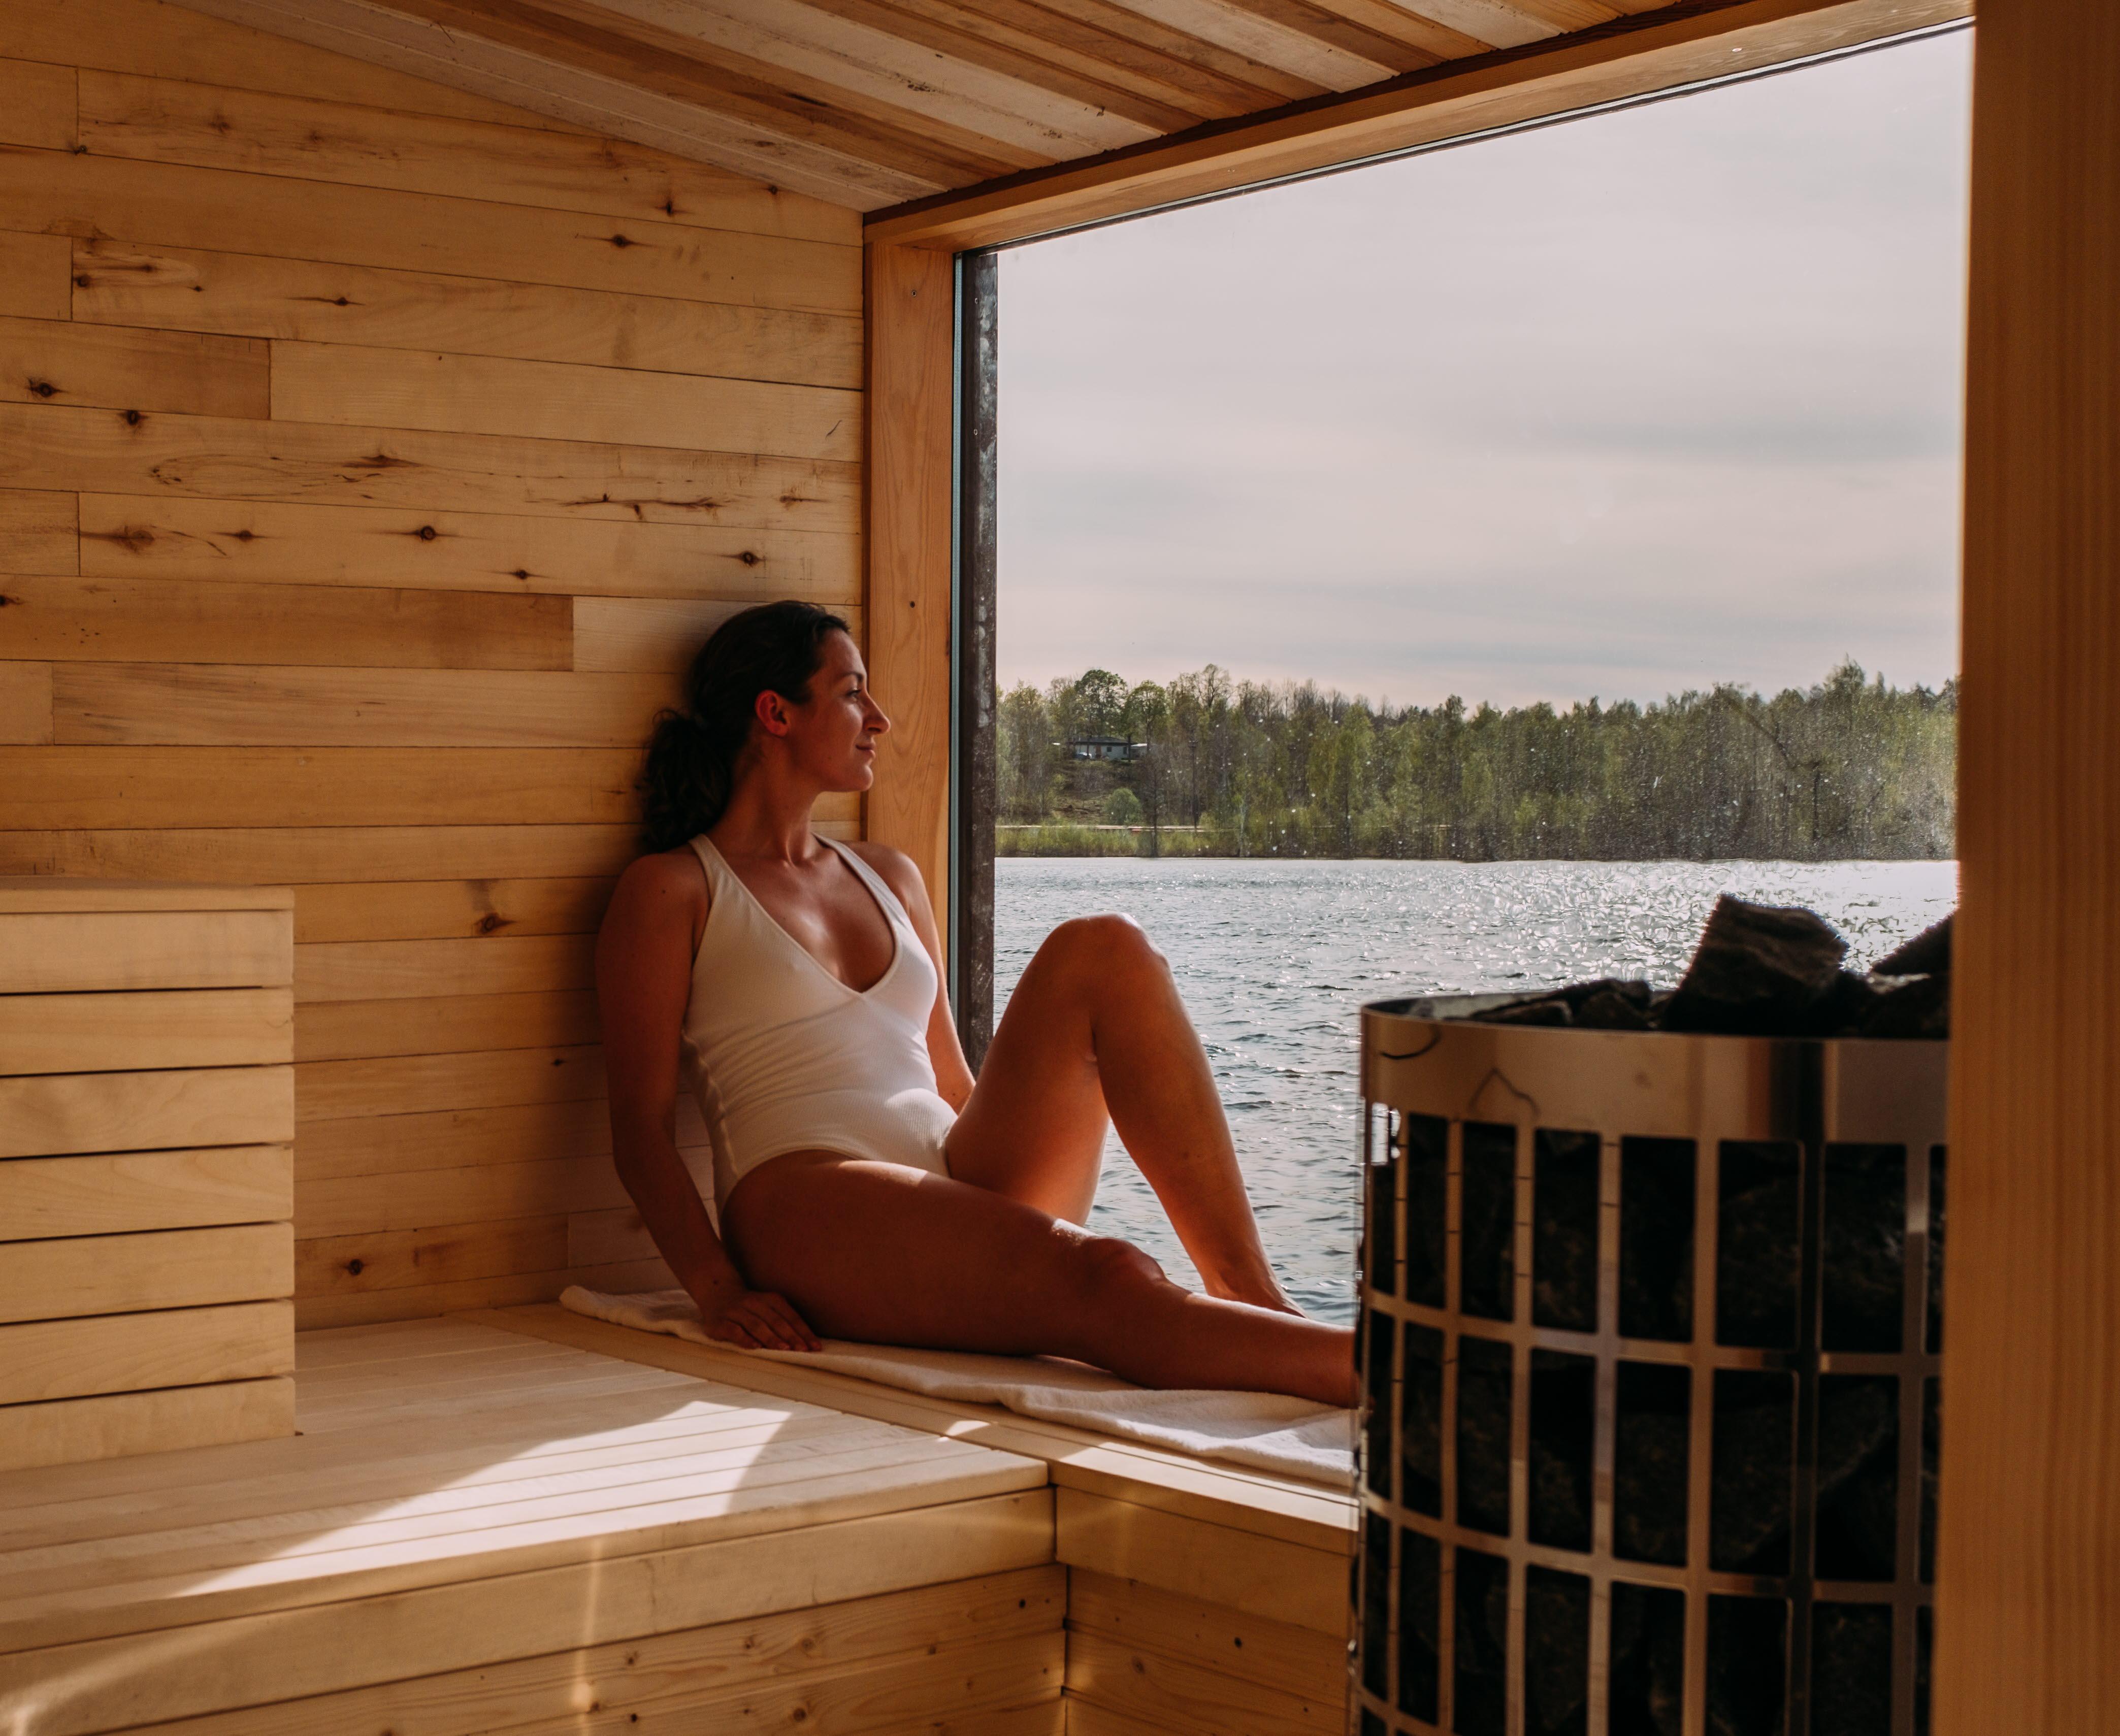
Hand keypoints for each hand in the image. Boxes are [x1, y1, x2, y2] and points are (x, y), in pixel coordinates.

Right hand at [702, 1286, 821, 1352]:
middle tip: (802, 1349)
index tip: (815, 1346)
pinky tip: (755, 1347)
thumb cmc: (750, 1307)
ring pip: (756, 1325)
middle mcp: (754, 1302)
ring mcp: (736, 1311)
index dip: (803, 1331)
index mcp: (770, 1299)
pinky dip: (745, 1339)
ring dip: (771, 1338)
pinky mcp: (720, 1322)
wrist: (717, 1293)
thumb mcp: (768, 1308)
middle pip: (776, 1321)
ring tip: (784, 1349)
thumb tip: (805, 1343)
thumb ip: (783, 1322)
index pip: (790, 1316)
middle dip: (791, 1336)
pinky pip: (734, 1331)